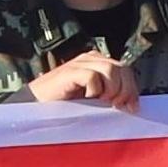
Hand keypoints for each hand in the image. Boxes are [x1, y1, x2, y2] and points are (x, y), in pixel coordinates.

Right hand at [23, 50, 138, 111]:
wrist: (35, 106)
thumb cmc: (64, 106)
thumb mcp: (93, 100)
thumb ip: (109, 95)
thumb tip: (131, 103)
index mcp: (98, 63)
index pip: (126, 70)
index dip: (132, 88)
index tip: (132, 107)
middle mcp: (91, 59)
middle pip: (122, 68)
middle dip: (125, 90)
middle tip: (117, 106)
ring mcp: (79, 63)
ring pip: (111, 70)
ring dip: (110, 90)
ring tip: (100, 102)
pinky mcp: (70, 71)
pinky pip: (93, 77)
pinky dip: (94, 90)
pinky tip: (86, 99)